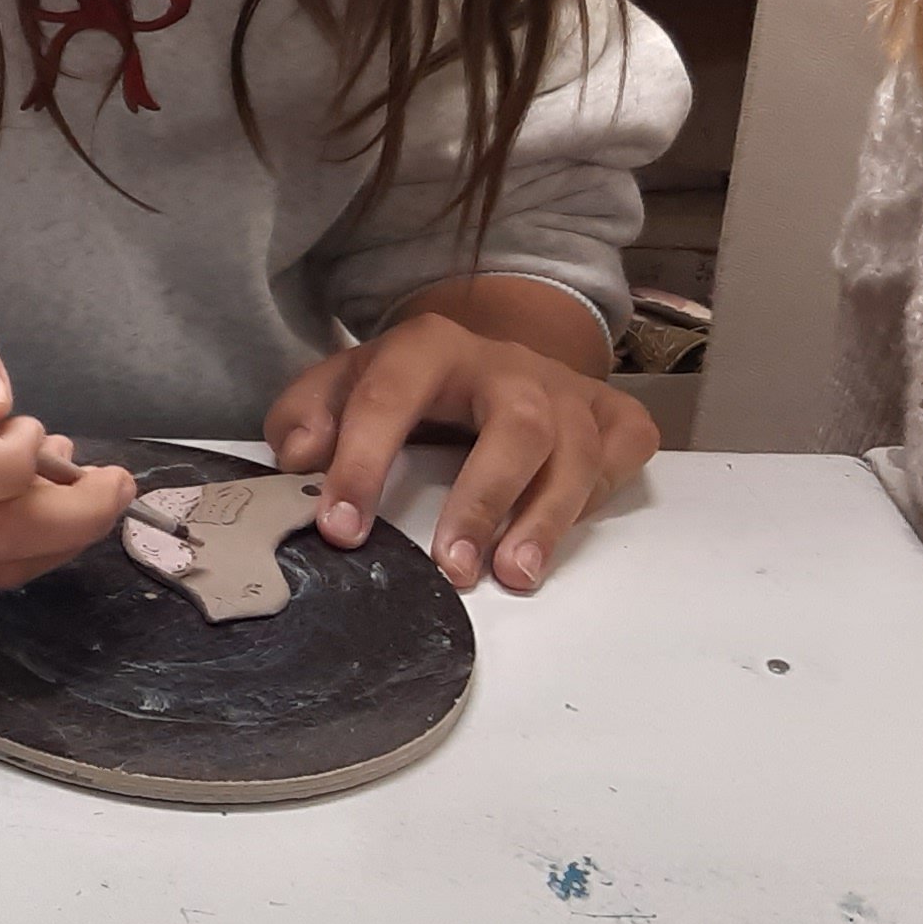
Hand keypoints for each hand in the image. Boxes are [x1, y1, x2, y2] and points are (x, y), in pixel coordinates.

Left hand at [267, 317, 657, 592]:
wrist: (489, 351)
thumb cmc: (408, 383)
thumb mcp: (343, 383)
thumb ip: (305, 413)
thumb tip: (298, 458)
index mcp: (427, 348)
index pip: (388, 400)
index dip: (362, 465)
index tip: (344, 531)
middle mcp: (507, 364)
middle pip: (517, 424)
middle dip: (485, 500)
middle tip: (454, 569)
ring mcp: (567, 388)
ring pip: (578, 449)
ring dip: (547, 519)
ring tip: (512, 575)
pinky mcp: (613, 413)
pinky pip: (624, 453)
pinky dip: (599, 497)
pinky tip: (560, 537)